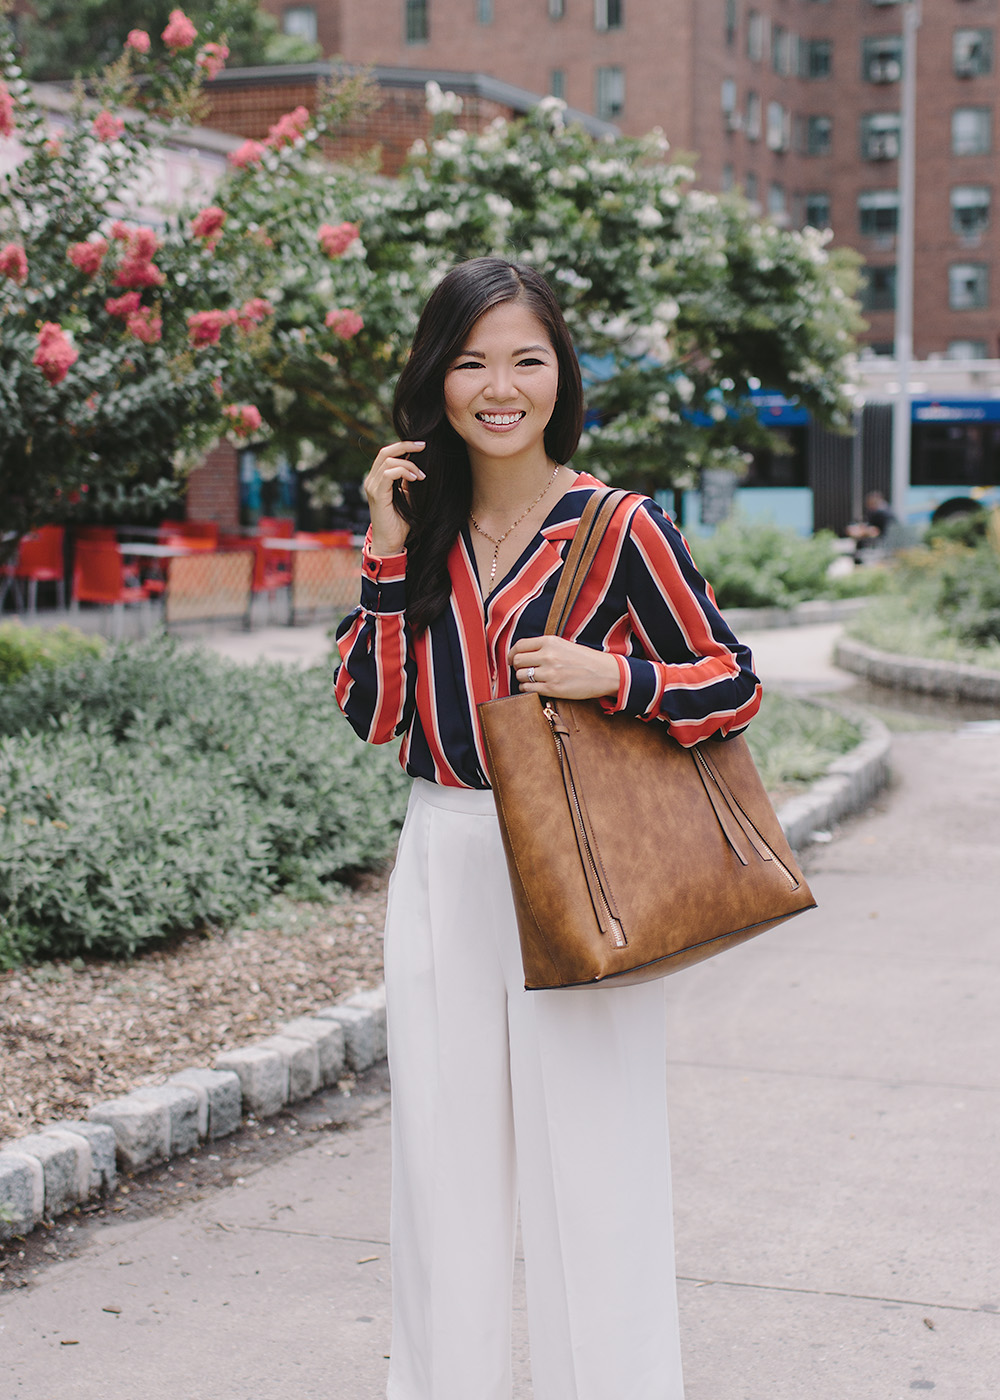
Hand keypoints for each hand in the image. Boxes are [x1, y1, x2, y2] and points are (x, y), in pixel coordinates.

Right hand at [364, 441, 425, 555]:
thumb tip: (420, 464)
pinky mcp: (377, 494)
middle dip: (406, 446)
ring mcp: (372, 486)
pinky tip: (415, 479)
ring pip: (388, 461)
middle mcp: (371, 480)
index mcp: (377, 478)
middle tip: (423, 446)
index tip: (422, 445)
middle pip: (385, 452)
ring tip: (421, 476)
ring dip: (409, 464)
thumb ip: (409, 480)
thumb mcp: (408, 495)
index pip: (387, 454)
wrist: (390, 542)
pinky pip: (388, 473)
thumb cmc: (400, 521)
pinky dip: (403, 471)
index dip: (403, 446)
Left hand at [508, 636, 620, 700]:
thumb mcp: (564, 645)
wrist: (605, 673)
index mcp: (550, 642)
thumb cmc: (585, 659)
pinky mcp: (553, 688)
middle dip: (517, 667)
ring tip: (531, 680)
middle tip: (522, 671)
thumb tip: (523, 654)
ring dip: (522, 680)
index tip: (512, 659)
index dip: (512, 654)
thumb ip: (544, 647)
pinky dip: (527, 690)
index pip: (519, 646)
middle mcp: (548, 655)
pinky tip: (535, 688)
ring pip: (520, 676)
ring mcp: (550, 673)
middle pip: (517, 661)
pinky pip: (528, 690)